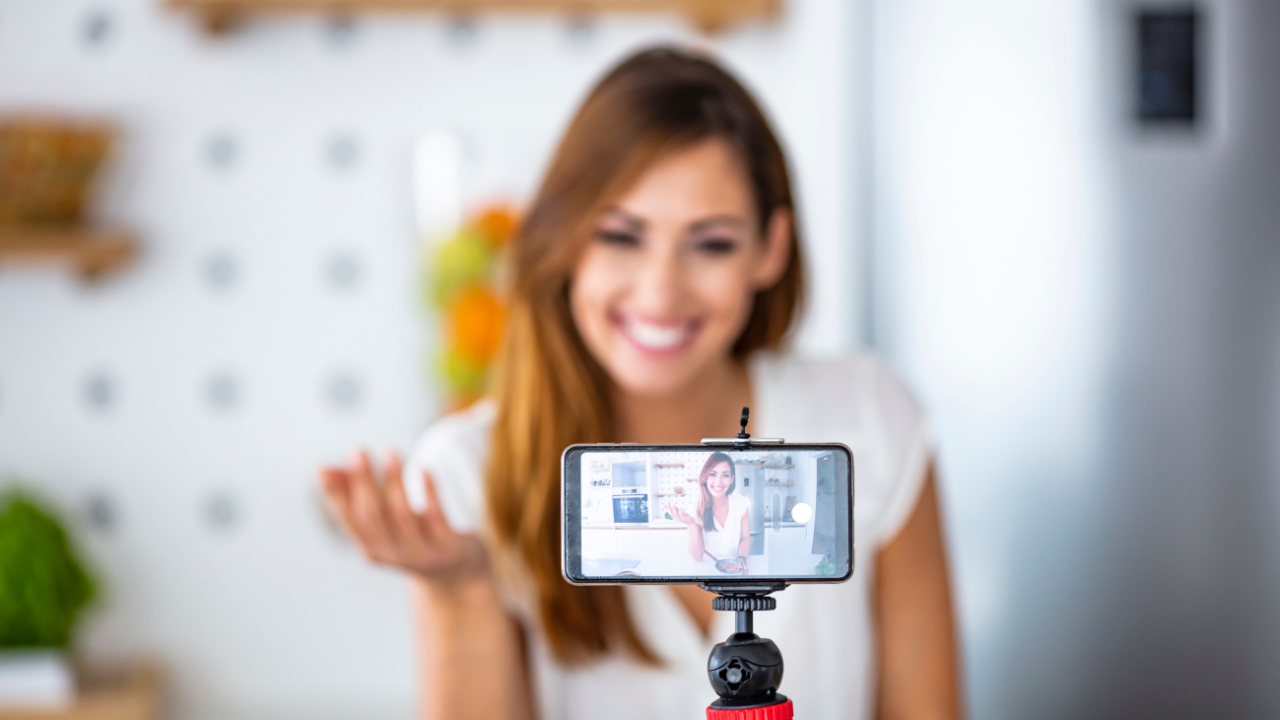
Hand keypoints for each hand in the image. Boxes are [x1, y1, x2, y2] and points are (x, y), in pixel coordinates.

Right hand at [318, 449, 485, 584]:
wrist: (456, 573)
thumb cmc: (413, 536)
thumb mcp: (385, 519)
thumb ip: (355, 493)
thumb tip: (321, 469)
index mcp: (371, 547)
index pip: (348, 521)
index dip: (336, 496)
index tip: (323, 470)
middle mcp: (392, 553)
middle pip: (372, 517)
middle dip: (364, 482)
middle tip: (358, 450)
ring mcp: (421, 552)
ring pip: (402, 516)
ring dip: (394, 482)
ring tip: (390, 452)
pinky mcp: (448, 547)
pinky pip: (437, 519)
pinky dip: (430, 493)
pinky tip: (425, 470)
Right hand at [665, 503, 698, 526]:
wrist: (691, 521)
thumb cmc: (685, 517)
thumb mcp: (680, 512)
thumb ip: (676, 509)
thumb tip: (672, 505)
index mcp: (675, 517)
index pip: (669, 512)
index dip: (666, 509)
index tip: (664, 504)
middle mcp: (676, 518)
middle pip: (671, 513)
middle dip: (669, 508)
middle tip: (668, 503)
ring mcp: (680, 519)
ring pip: (675, 514)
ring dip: (673, 509)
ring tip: (673, 504)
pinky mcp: (684, 519)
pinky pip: (681, 515)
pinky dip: (680, 511)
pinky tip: (680, 507)